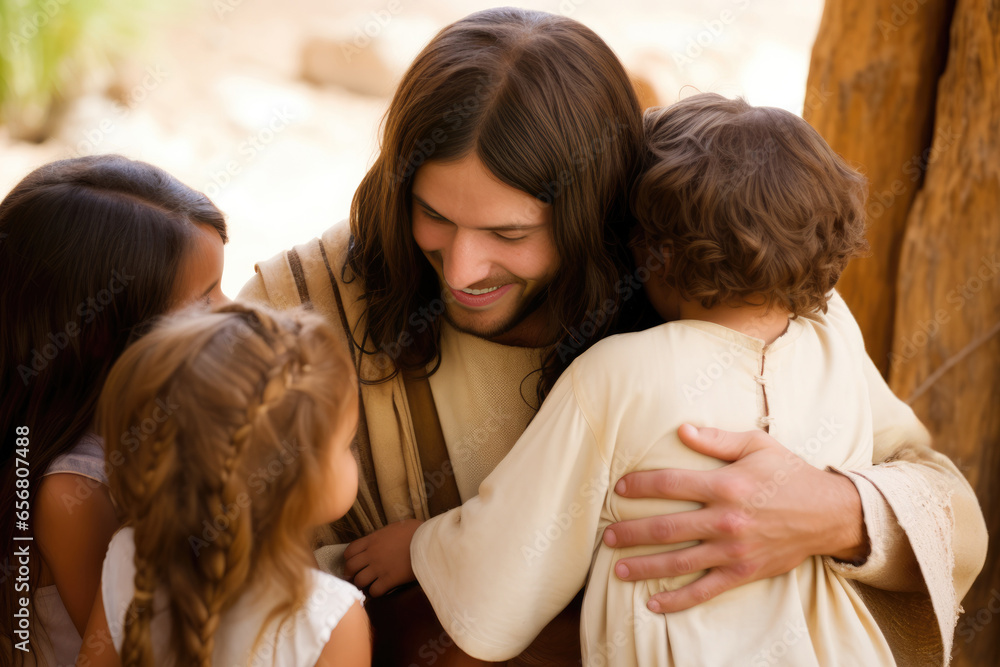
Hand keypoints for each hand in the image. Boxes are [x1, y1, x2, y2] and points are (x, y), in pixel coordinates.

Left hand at [344, 519, 422, 596]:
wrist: (428, 541)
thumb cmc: (415, 531)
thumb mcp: (395, 527)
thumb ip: (383, 535)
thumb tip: (381, 539)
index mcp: (372, 540)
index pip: (350, 551)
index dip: (349, 559)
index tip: (354, 563)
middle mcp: (372, 554)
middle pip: (350, 567)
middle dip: (351, 574)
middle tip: (357, 576)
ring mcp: (379, 568)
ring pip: (359, 581)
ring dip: (363, 584)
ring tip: (369, 584)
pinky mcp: (390, 580)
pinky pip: (374, 591)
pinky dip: (376, 592)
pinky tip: (382, 588)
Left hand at [602, 424, 865, 612]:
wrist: (828, 513)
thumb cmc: (789, 473)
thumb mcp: (757, 445)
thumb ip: (717, 439)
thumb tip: (681, 429)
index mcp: (725, 485)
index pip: (670, 484)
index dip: (640, 486)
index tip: (619, 488)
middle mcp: (725, 519)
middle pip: (666, 527)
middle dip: (631, 532)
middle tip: (607, 536)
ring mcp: (733, 550)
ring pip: (679, 562)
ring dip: (645, 566)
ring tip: (617, 569)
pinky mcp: (742, 572)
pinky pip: (704, 590)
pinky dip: (678, 600)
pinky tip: (653, 604)